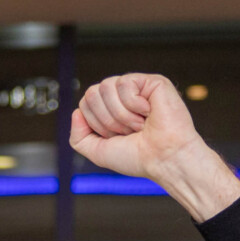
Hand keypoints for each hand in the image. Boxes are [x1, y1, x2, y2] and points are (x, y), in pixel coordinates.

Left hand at [68, 72, 239, 222]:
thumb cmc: (137, 157)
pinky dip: (134, 104)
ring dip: (121, 114)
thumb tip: (76, 112)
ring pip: (105, 87)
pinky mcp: (152, 81)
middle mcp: (122, 96)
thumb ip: (78, 137)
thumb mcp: (97, 152)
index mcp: (110, 110)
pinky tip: (148, 112)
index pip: (85, 104)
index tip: (116, 137)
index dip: (96, 124)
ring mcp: (137, 87)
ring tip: (139, 123)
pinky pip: (124, 84)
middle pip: (92, 94)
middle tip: (128, 131)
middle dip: (106, 120)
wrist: (163, 158)